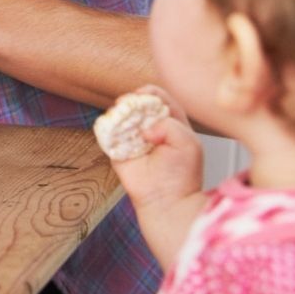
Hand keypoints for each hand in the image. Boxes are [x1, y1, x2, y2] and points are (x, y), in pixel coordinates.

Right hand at [108, 85, 202, 213]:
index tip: (143, 95)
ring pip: (120, 115)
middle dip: (131, 100)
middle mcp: (149, 127)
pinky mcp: (117, 150)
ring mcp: (132, 138)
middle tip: (128, 104)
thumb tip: (145, 129)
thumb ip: (170, 124)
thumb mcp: (188, 142)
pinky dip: (108, 128)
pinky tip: (114, 129)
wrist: (166, 201)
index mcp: (170, 122)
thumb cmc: (182, 174)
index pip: (159, 97)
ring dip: (119, 113)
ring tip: (123, 119)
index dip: (150, 92)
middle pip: (136, 103)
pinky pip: (107, 133)